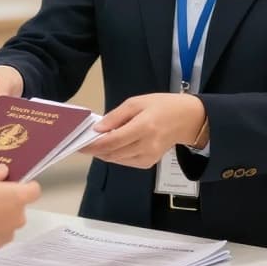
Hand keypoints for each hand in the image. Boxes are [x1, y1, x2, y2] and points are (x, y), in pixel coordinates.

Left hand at [79, 93, 206, 169]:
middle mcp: (146, 145)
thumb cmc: (161, 106)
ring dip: (104, 153)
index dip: (94, 145)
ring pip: (117, 159)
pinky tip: (113, 147)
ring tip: (96, 143)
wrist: (186, 120)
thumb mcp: (137, 102)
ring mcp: (149, 157)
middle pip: (113, 152)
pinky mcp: (149, 163)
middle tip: (83, 143)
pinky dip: (116, 155)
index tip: (80, 144)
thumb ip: (116, 116)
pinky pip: (125, 162)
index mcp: (144, 127)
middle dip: (95, 150)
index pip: (113, 141)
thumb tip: (98, 129)